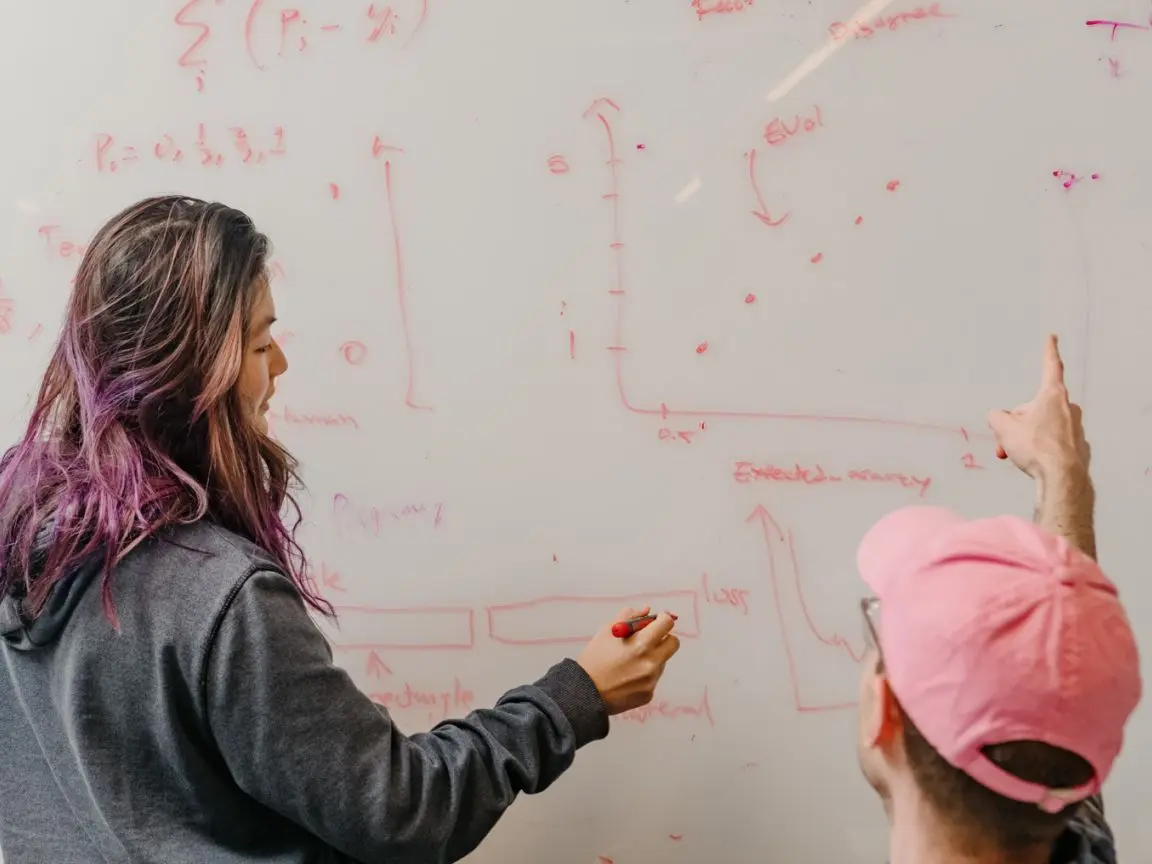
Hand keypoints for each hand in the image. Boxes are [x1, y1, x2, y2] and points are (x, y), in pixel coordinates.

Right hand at [576, 606, 680, 714]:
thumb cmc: (594, 659)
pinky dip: (644, 674)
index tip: (656, 621)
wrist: (584, 693)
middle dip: (664, 638)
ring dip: (652, 657)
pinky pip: (653, 678)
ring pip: (662, 661)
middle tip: (650, 639)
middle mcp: (651, 662)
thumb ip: (629, 616)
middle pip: (673, 643)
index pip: (667, 624)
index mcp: (642, 643)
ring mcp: (651, 680)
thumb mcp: (607, 630)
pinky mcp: (649, 694)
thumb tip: (647, 610)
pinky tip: (627, 676)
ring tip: (629, 662)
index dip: (662, 619)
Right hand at [987, 335, 1088, 480]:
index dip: (1049, 351)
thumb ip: (997, 417)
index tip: (1052, 337)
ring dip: (1024, 438)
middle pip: (1034, 408)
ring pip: (1041, 428)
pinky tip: (1034, 463)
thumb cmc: (1036, 448)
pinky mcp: (1077, 448)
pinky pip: (1051, 444)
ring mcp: (1075, 428)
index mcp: (1052, 396)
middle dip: (1017, 423)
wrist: (1061, 478)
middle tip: (1004, 440)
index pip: (1051, 367)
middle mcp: (1068, 408)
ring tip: (1016, 455)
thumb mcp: (1003, 428)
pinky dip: (1039, 450)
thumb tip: (999, 418)